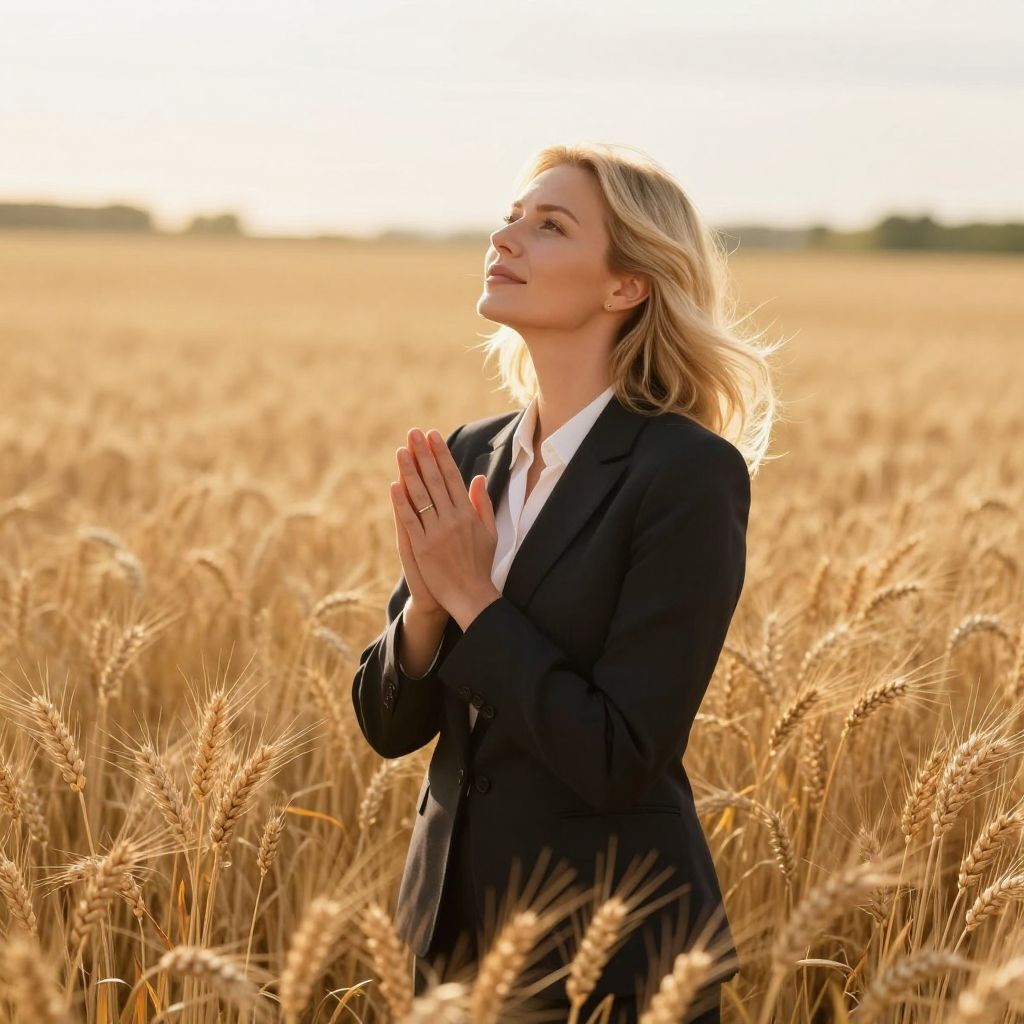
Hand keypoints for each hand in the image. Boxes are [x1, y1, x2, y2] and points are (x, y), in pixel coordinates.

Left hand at [389, 427, 499, 626]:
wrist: (471, 596)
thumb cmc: (480, 564)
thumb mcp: (490, 532)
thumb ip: (483, 504)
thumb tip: (478, 478)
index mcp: (468, 514)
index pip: (452, 477)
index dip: (441, 455)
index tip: (433, 436)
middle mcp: (453, 519)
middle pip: (435, 480)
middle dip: (423, 454)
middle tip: (414, 433)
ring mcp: (436, 533)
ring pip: (420, 496)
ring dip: (410, 471)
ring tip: (401, 451)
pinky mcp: (422, 547)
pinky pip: (410, 520)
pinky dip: (402, 502)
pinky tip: (395, 485)